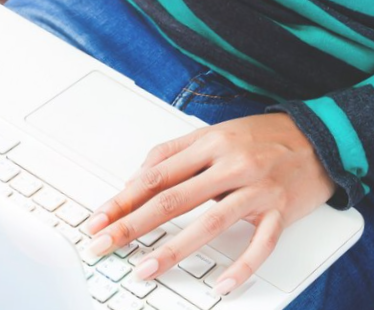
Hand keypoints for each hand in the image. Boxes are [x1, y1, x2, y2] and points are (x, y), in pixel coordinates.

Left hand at [83, 113, 334, 294]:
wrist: (317, 138)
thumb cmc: (259, 138)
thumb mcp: (211, 134)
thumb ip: (172, 154)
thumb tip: (135, 180)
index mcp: (208, 144)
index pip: (155, 175)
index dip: (122, 199)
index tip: (99, 219)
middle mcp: (230, 165)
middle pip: (172, 199)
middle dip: (132, 224)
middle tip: (104, 243)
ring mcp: (256, 190)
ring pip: (209, 223)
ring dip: (173, 250)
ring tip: (145, 268)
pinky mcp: (281, 212)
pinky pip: (260, 245)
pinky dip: (241, 266)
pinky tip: (221, 284)